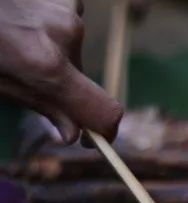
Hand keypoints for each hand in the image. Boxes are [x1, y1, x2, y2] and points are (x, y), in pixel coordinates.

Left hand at [0, 0, 121, 142]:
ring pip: (71, 47)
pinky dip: (46, 24)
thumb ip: (41, 105)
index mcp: (47, 66)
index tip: (95, 135)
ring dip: (51, 50)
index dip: (105, 129)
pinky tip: (21, 19)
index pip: (105, 111)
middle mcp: (65, 36)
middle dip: (62, 82)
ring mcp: (65, 10)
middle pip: (82, 77)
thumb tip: (72, 132)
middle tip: (25, 73)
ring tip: (14, 38)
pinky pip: (64, 19)